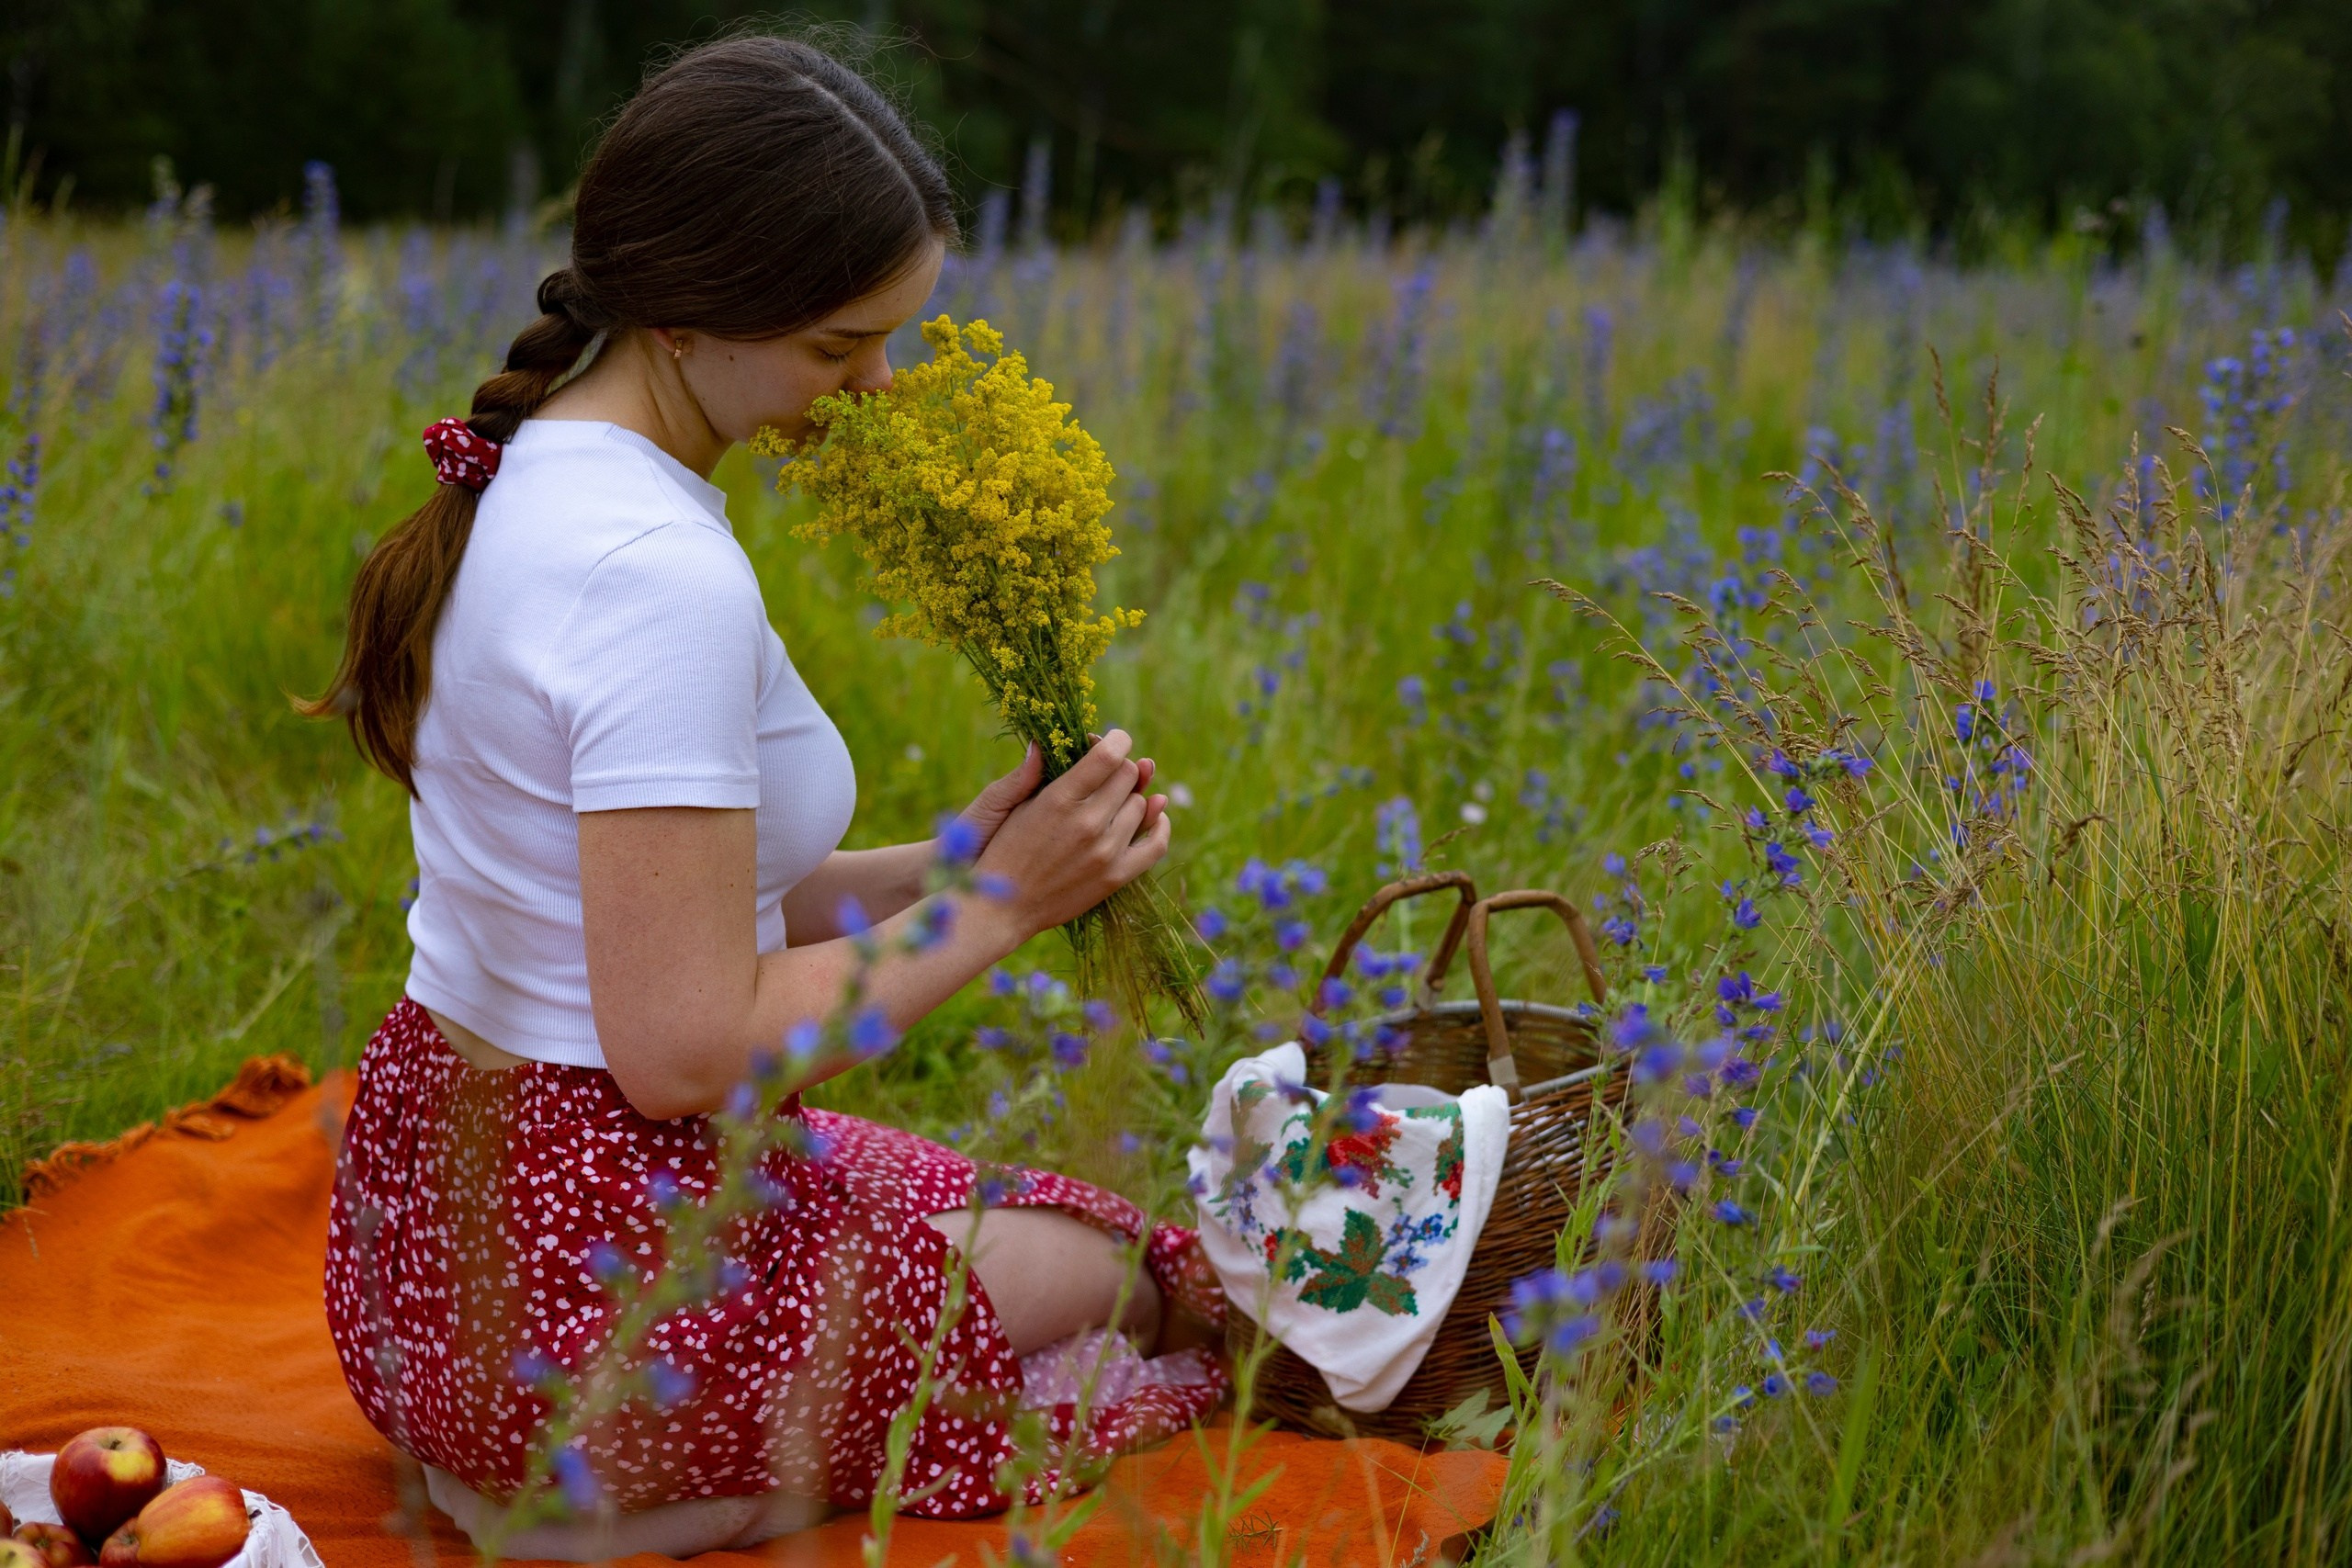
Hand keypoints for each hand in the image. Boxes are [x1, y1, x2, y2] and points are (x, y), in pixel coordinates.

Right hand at [957, 739, 1166, 857]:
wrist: (1002, 907)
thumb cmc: (1004, 849)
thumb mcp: (1011, 806)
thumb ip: (1034, 773)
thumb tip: (1044, 740)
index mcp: (1059, 800)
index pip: (1109, 756)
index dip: (1118, 740)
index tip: (1115, 739)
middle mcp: (1087, 823)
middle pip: (1129, 776)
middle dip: (1120, 768)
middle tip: (1107, 773)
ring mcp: (1105, 852)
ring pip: (1142, 805)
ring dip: (1131, 797)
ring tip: (1112, 801)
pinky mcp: (1116, 876)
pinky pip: (1157, 843)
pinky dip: (1161, 824)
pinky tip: (1155, 814)